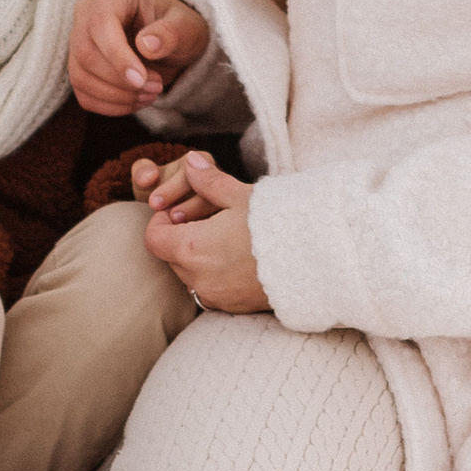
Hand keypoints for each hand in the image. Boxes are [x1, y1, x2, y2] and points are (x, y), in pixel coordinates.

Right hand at [70, 0, 213, 113]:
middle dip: (120, 80)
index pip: (101, 24)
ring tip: (150, 95)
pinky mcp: (79, 67)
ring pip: (80, 76)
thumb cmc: (178, 27)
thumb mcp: (187, 26)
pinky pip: (83, 94)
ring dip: (117, 96)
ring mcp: (78, 40)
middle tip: (156, 87)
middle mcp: (87, 13)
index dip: (117, 56)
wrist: (170, 41)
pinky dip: (110, 106)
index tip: (141, 79)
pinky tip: (135, 102)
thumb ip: (171, 32)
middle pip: (86, 53)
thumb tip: (146, 44)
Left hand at [136, 150, 268, 314]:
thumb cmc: (278, 224)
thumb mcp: (242, 196)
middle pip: (170, 257)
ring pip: (190, 275)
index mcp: (192, 247)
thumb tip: (191, 162)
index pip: (152, 238)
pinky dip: (216, 276)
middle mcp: (197, 277)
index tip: (180, 212)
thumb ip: (209, 181)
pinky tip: (240, 261)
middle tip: (208, 222)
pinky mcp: (232, 307)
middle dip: (181, 238)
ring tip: (227, 241)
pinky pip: (211, 290)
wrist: (317, 262)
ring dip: (198, 259)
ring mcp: (215, 295)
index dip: (161, 222)